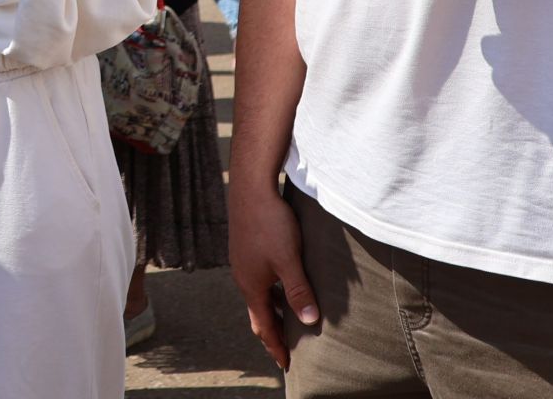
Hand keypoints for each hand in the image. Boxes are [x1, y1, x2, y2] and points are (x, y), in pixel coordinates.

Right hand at [229, 186, 318, 371]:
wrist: (250, 188)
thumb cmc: (270, 224)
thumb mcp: (288, 261)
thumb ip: (298, 291)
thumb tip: (309, 322)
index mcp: (251, 286)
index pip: (263, 326)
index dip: (275, 346)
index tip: (285, 364)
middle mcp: (243, 277)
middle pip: (258, 313)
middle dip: (272, 332)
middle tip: (285, 349)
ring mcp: (243, 262)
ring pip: (258, 295)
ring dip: (272, 310)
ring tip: (289, 320)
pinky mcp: (246, 247)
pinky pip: (258, 280)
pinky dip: (271, 291)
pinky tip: (284, 284)